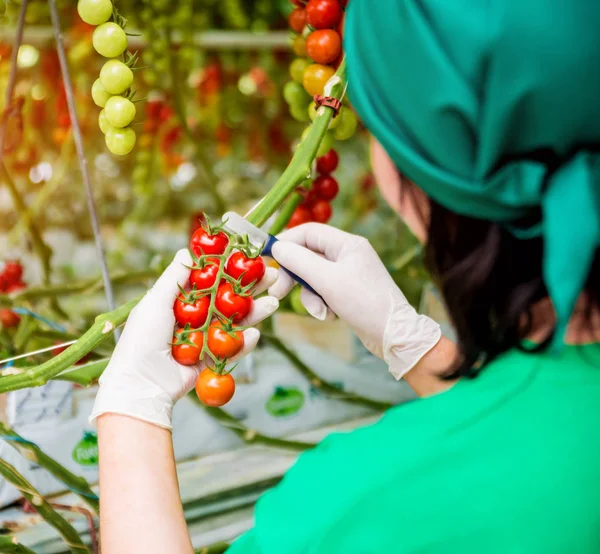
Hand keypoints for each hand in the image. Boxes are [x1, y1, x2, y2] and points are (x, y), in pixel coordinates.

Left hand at [90, 249, 278, 429]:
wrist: (142, 385)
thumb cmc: (141, 340)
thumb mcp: (155, 302)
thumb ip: (174, 277)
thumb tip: (187, 250)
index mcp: (179, 301)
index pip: (210, 279)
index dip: (229, 267)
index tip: (248, 256)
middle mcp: (194, 317)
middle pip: (228, 298)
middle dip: (250, 287)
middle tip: (271, 274)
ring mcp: (205, 339)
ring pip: (235, 321)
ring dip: (255, 311)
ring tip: (273, 301)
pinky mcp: (212, 359)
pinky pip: (232, 349)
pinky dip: (244, 342)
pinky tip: (255, 333)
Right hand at [269, 224, 440, 378]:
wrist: (394, 336)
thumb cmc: (364, 303)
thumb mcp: (327, 281)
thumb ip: (300, 261)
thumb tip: (277, 247)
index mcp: (347, 243)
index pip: (308, 232)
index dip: (286, 242)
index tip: (267, 257)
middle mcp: (347, 254)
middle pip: (307, 256)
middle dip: (293, 276)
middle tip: (279, 292)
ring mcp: (347, 273)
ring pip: (312, 277)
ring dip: (309, 296)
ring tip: (321, 312)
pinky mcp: (346, 292)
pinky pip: (322, 292)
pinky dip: (321, 304)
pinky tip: (331, 316)